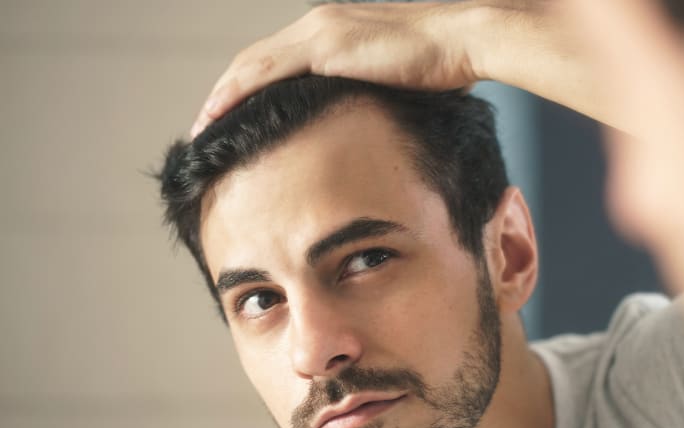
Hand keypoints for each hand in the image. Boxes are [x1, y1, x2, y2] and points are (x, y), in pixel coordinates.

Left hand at [191, 1, 491, 135]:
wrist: (462, 41)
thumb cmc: (443, 65)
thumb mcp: (396, 83)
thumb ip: (371, 95)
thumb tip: (364, 125)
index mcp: (333, 32)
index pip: (276, 61)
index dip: (248, 90)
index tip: (232, 119)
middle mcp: (318, 24)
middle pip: (255, 61)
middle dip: (225, 94)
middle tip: (205, 126)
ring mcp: (319, 33)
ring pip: (252, 65)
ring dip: (221, 97)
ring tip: (202, 127)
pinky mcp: (326, 48)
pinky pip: (266, 73)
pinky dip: (237, 94)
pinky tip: (219, 116)